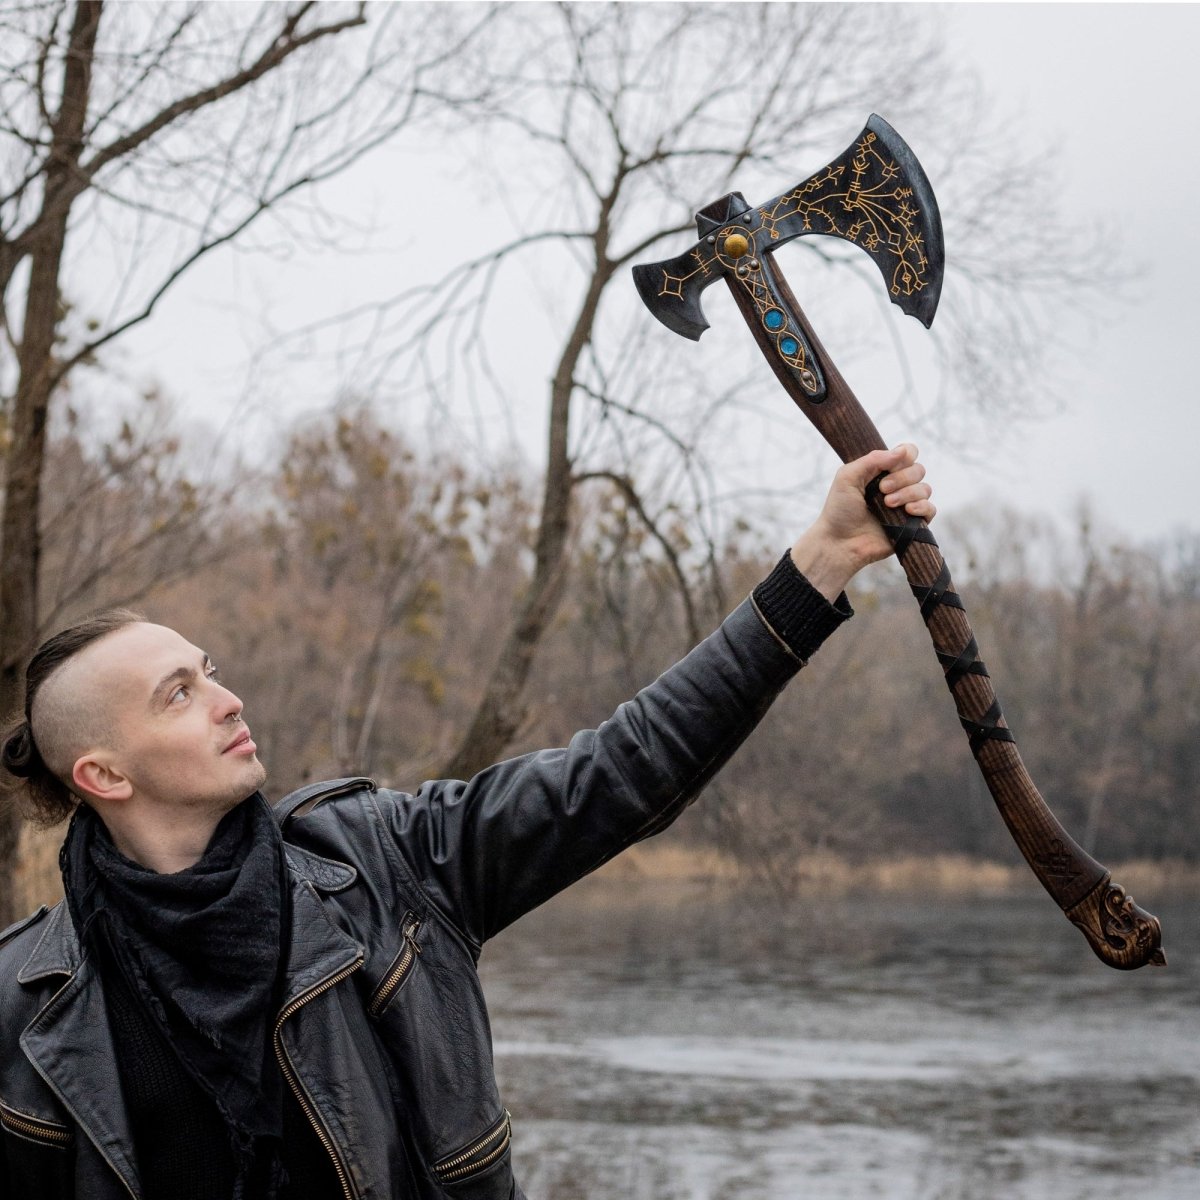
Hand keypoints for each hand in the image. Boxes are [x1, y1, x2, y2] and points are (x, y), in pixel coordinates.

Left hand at [789, 444, 934, 600]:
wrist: (839, 542)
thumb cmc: (839, 510)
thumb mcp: (847, 477)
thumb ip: (872, 459)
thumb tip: (902, 451)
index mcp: (882, 472)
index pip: (908, 453)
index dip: (906, 454)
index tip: (892, 464)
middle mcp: (897, 486)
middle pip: (918, 470)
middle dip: (902, 477)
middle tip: (882, 489)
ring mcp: (905, 505)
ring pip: (925, 489)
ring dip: (908, 493)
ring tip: (888, 503)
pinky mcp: (912, 525)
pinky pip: (931, 510)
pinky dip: (923, 506)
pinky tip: (908, 510)